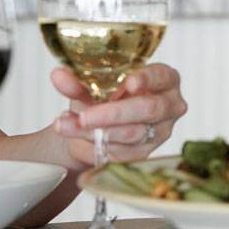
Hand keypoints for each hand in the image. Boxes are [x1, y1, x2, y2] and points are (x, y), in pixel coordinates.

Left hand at [50, 64, 187, 165]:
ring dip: (96, 131)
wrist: (94, 128)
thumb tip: (59, 75)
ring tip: (66, 125)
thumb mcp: (91, 87)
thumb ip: (77, 82)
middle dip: (113, 113)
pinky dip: (96, 146)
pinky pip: (123, 153)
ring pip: (132, 133)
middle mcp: (169, 106)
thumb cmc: (102, 99)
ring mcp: (160, 132)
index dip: (147, 79)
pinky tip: (77, 138)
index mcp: (164, 80)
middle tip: (84, 116)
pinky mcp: (145, 153)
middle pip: (149, 109)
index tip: (129, 83)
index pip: (162, 77)